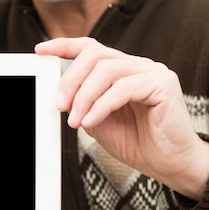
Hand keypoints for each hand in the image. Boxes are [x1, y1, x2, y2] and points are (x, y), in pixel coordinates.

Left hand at [35, 37, 208, 200]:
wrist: (167, 163)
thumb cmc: (135, 141)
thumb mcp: (96, 119)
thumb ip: (81, 102)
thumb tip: (59, 94)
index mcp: (120, 70)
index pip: (90, 48)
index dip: (64, 45)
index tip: (40, 50)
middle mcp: (137, 65)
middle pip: (95, 55)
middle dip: (71, 79)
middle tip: (60, 105)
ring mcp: (152, 72)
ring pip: (107, 69)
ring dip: (84, 96)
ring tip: (76, 119)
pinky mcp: (164, 84)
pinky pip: (124, 87)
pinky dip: (102, 105)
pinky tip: (91, 121)